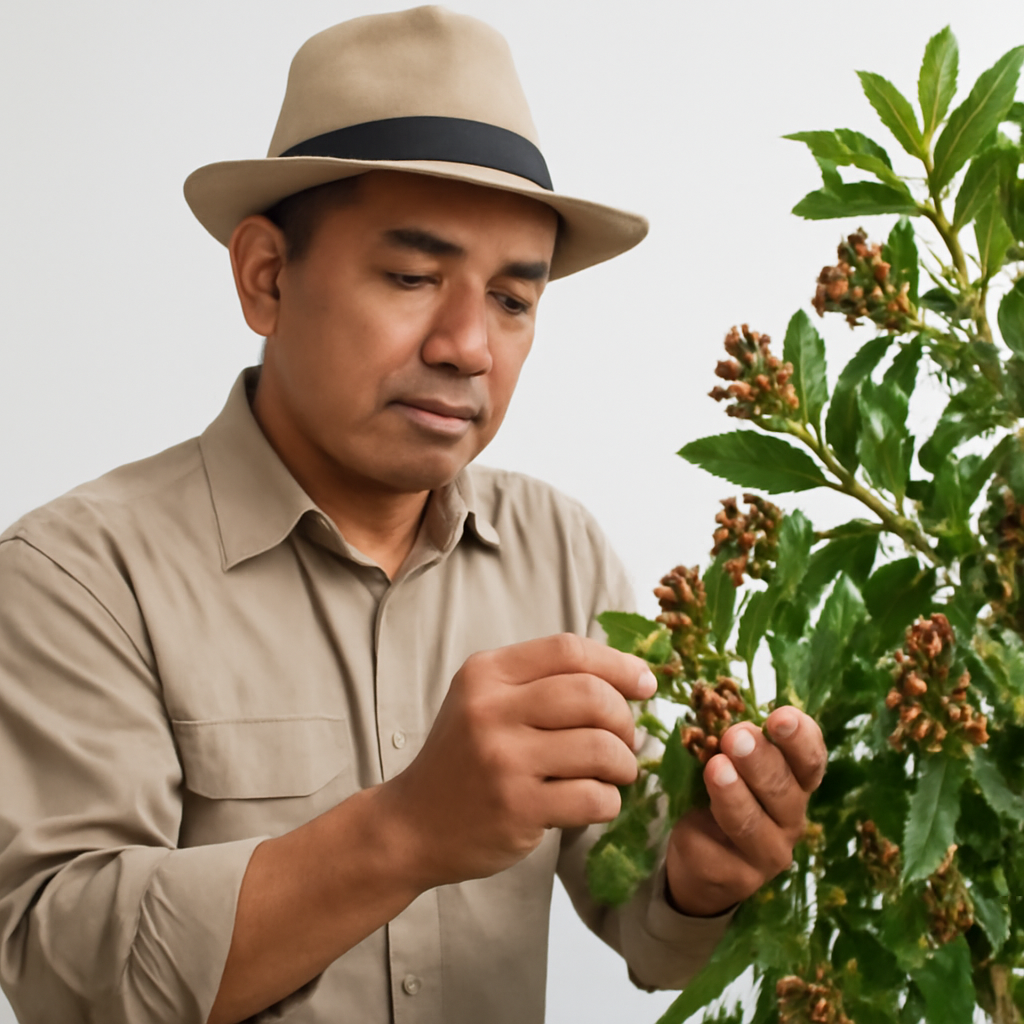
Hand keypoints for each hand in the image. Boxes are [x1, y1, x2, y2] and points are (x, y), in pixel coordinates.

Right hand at [380, 633, 657, 889]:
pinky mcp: (516, 808)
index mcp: (485, 674)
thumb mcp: (485, 701)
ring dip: (624, 763)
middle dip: (624, 719)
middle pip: (591, 695)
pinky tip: (596, 801)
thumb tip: (629, 675)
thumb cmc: (464, 758)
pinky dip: (609, 800)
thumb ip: (542, 682)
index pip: (568, 650)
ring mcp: (502, 760)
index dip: (618, 664)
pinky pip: (593, 797)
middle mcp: (490, 709)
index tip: (645, 684)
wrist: (412, 824)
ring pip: (600, 748)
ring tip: (616, 773)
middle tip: (624, 740)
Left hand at [665, 706, 825, 916]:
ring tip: (716, 768)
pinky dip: (701, 829)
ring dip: (735, 793)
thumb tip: (718, 709)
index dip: (800, 738)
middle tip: (737, 736)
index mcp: (796, 785)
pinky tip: (692, 817)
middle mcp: (791, 820)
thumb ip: (734, 745)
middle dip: (760, 760)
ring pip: (753, 823)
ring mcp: (768, 854)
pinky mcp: (738, 878)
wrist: (705, 862)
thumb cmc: (725, 797)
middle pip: (784, 790)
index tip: (782, 716)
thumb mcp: (732, 766)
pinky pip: (718, 851)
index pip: (810, 761)